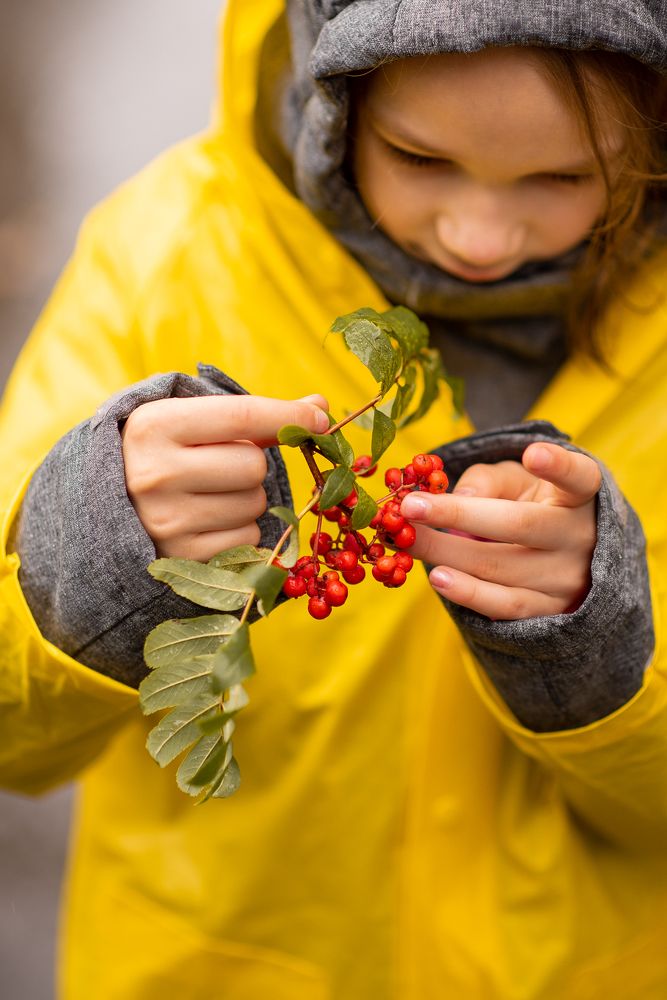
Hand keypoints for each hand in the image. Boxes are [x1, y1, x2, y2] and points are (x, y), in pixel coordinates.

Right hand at [122, 393, 328, 560]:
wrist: (108, 508)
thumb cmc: (165, 455)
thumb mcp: (192, 422)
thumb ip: (255, 414)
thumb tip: (321, 406)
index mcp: (155, 426)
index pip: (242, 415)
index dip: (290, 416)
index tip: (320, 419)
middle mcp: (155, 474)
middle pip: (254, 466)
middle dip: (251, 466)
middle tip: (220, 468)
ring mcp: (167, 521)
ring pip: (255, 505)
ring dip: (246, 499)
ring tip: (209, 496)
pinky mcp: (182, 558)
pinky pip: (248, 539)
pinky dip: (240, 530)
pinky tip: (208, 523)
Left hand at [400, 442, 600, 619]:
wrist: (565, 561)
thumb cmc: (532, 506)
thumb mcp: (517, 481)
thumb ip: (490, 480)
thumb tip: (463, 497)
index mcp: (577, 496)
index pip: (578, 477)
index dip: (558, 466)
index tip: (534, 453)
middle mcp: (578, 537)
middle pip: (520, 525)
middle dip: (459, 515)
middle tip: (409, 507)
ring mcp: (567, 578)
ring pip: (503, 568)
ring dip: (449, 555)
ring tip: (410, 542)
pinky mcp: (549, 611)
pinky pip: (506, 605)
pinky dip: (469, 594)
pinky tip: (439, 579)